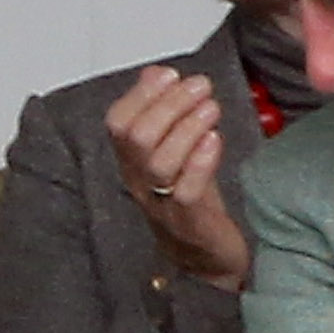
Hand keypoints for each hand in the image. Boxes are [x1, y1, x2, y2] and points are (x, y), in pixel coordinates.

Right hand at [104, 66, 251, 290]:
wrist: (207, 259)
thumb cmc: (193, 202)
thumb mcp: (174, 152)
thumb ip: (163, 113)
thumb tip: (156, 73)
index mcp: (133, 164)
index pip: (118, 124)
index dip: (141, 94)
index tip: (170, 75)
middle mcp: (141, 184)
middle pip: (138, 138)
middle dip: (170, 103)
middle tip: (200, 86)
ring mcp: (163, 204)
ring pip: (159, 162)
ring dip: (188, 126)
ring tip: (211, 108)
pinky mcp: (190, 222)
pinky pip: (186, 191)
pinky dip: (200, 161)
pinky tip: (215, 140)